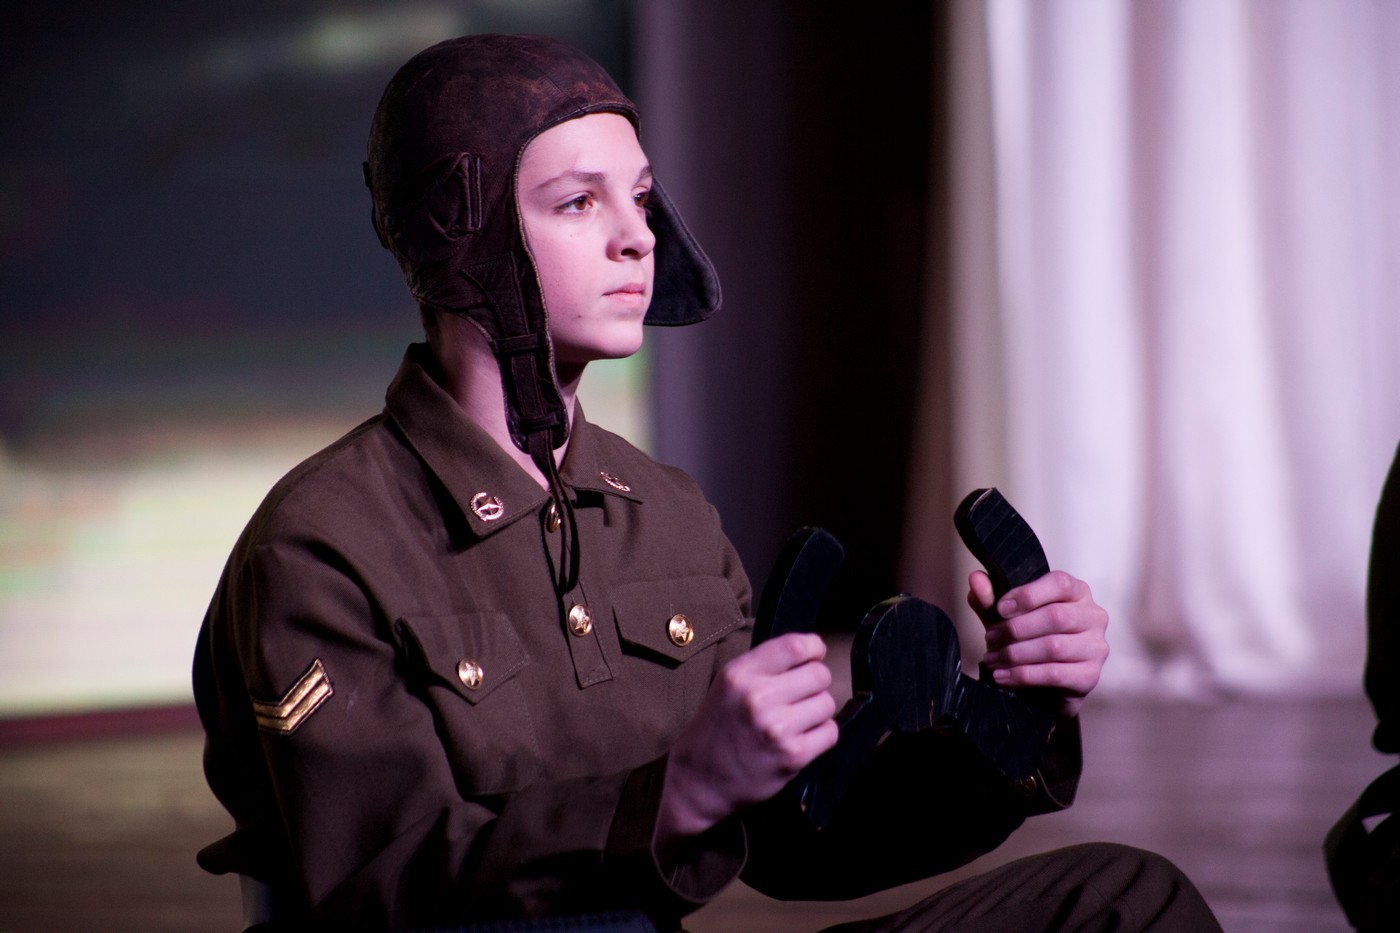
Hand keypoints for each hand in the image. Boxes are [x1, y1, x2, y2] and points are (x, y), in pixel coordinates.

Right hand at [656, 632, 837, 853]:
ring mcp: (776, 728)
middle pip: (819, 674)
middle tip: (800, 696)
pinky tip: (800, 739)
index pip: (795, 646)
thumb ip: (765, 665)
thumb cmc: (719, 728)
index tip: (813, 656)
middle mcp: (757, 698)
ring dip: (817, 712)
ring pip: (827, 703)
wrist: (700, 780)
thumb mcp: (729, 684)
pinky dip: (821, 735)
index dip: (813, 648)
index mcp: (740, 674)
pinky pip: (830, 733)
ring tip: (795, 721)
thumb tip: (812, 651)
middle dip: (815, 684)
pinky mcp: (792, 756)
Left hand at [968, 569, 1108, 719]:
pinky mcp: (1090, 676)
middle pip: (1055, 617)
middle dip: (1015, 629)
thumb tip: (975, 578)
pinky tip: (1003, 676)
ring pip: (1053, 647)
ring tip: (992, 659)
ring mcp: (1096, 647)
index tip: (1000, 608)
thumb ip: (990, 598)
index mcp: (1077, 592)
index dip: (1028, 595)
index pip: (1059, 583)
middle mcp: (1093, 616)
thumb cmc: (1028, 640)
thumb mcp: (1005, 616)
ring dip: (1015, 654)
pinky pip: (1054, 673)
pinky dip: (1023, 675)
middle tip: (990, 639)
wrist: (1043, 685)